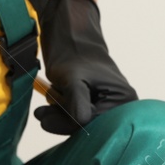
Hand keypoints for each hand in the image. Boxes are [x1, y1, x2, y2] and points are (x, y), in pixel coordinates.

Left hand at [33, 0, 137, 135]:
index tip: (45, 119)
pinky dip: (62, 112)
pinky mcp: (94, 105)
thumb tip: (82, 121)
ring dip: (60, 116)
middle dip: (64, 120)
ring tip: (47, 101)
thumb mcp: (72, 78)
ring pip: (80, 124)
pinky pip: (77, 118)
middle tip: (41, 113)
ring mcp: (107, 106)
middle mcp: (121, 107)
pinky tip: (51, 102)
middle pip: (90, 128)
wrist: (69, 36)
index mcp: (124, 100)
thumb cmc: (72, 52)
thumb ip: (77, 100)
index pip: (97, 126)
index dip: (70, 125)